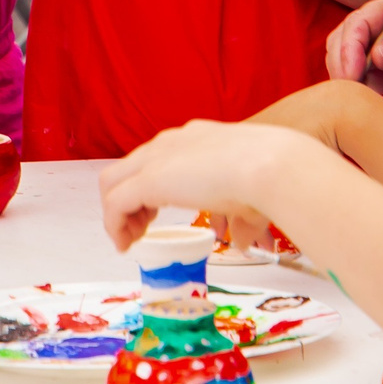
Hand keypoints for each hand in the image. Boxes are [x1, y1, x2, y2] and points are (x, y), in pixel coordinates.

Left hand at [100, 119, 323, 251]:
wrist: (270, 166)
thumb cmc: (270, 178)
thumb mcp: (252, 200)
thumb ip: (243, 220)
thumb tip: (244, 242)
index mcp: (194, 138)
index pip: (156, 158)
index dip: (149, 189)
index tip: (154, 215)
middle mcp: (170, 141)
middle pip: (128, 168)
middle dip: (128, 200)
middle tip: (141, 229)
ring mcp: (156, 158)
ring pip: (112, 182)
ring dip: (117, 213)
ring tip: (131, 240)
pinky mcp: (148, 179)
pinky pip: (114, 203)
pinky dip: (114, 226)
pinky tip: (126, 245)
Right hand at [325, 0, 382, 93]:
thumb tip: (378, 56)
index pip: (362, 20)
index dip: (351, 45)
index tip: (353, 73)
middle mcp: (382, 23)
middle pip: (344, 36)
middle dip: (342, 62)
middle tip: (350, 91)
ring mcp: (378, 46)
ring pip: (343, 55)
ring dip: (345, 76)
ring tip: (358, 97)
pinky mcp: (380, 69)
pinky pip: (357, 76)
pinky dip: (355, 89)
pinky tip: (364, 101)